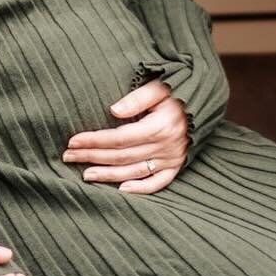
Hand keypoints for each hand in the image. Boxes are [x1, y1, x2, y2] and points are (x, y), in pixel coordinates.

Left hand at [62, 79, 187, 193]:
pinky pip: (158, 183)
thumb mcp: (160, 86)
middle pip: (121, 156)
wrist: (206, 98)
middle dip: (92, 157)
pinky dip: (141, 188)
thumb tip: (113, 111)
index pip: (118, 138)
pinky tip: (122, 189)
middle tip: (68, 157)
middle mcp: (165, 146)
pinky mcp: (177, 166)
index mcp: (158, 126)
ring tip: (85, 175)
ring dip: (108, 175)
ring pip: (134, 171)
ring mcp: (171, 158)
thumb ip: (137, 98)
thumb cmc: (178, 88)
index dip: (94, 140)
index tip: (72, 141)